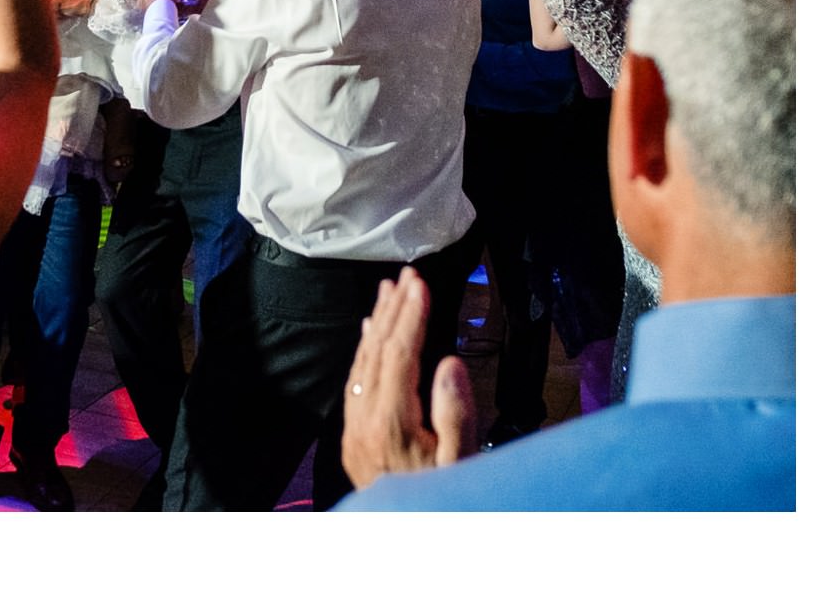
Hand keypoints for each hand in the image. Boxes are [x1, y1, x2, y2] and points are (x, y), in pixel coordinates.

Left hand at [341, 267, 475, 491]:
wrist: (406, 539)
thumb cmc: (441, 503)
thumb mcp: (460, 466)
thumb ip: (455, 415)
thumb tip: (448, 361)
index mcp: (391, 425)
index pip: (399, 356)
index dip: (410, 317)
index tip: (419, 284)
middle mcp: (364, 421)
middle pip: (377, 353)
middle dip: (394, 311)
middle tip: (407, 275)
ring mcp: (355, 429)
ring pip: (363, 364)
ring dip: (378, 325)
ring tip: (389, 292)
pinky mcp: (354, 436)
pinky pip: (357, 382)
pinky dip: (366, 352)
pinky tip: (371, 334)